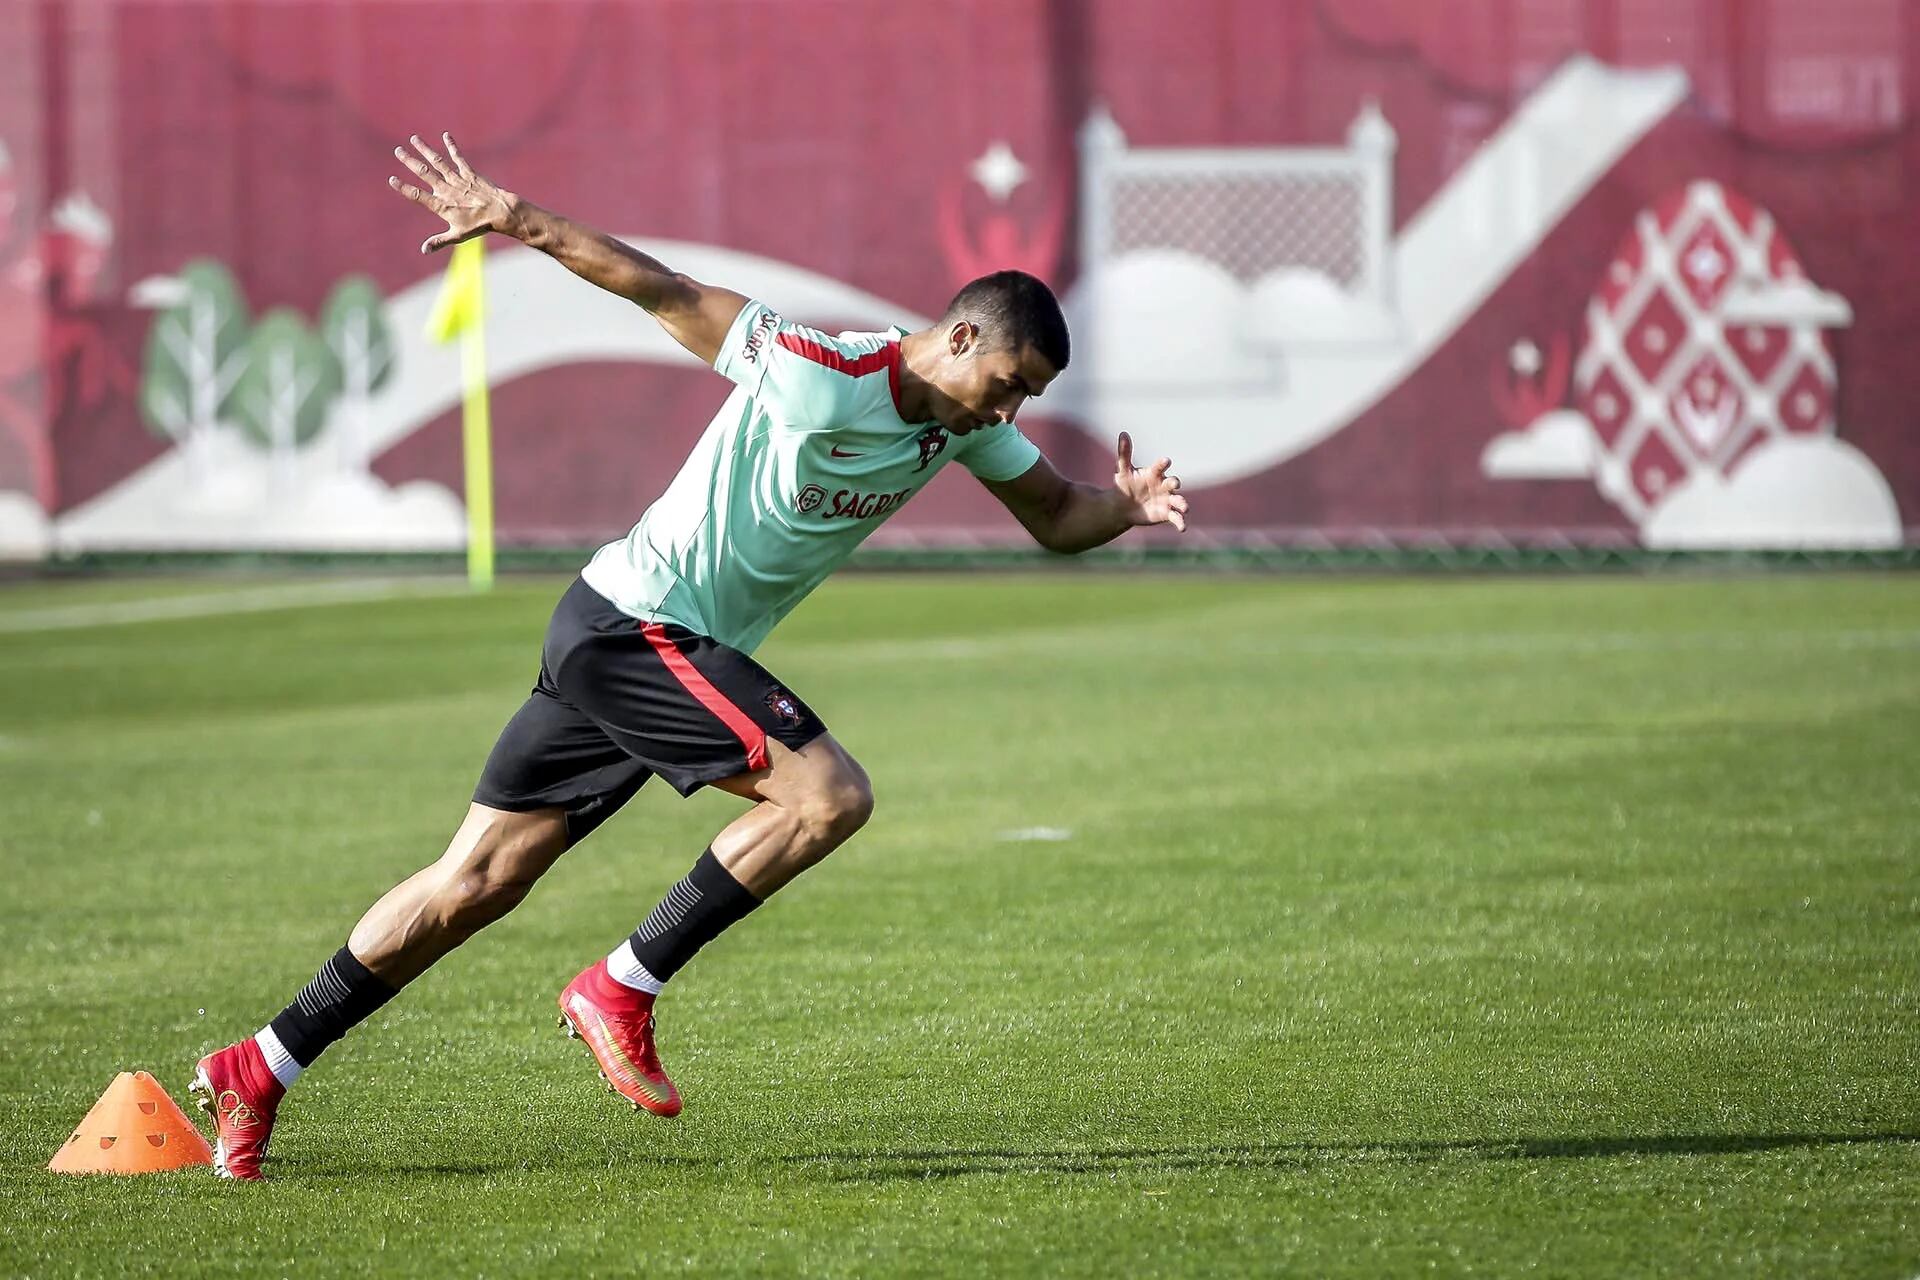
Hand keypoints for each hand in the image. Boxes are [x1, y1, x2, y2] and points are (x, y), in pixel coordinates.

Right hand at [388, 133, 518, 253]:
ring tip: (414, 138)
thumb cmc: (479, 226)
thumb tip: (423, 250)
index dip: (404, 188)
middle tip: (397, 151)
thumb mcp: (457, 236)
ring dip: (425, 150)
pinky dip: (452, 146)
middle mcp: (447, 190)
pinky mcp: (470, 174)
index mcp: (442, 205)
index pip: (418, 196)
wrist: (501, 213)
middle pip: (424, 173)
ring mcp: (458, 180)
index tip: (392, 179)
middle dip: (410, 161)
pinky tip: (446, 135)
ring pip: (438, 162)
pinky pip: (458, 158)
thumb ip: (439, 241)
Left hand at [1113, 432, 1188, 532]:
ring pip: (1178, 501)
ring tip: (1184, 508)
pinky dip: (1180, 522)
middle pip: (1173, 483)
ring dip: (1182, 504)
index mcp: (1154, 473)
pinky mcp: (1166, 514)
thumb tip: (1123, 433)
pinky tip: (1182, 528)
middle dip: (1175, 483)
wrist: (1122, 507)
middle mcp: (1164, 485)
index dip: (1163, 463)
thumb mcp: (1123, 470)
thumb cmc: (1124, 486)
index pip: (1160, 466)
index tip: (1165, 461)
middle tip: (1175, 484)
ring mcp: (1167, 499)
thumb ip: (1124, 453)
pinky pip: (1176, 518)